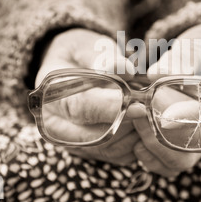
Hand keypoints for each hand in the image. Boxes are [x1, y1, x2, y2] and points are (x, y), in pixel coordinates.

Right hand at [35, 28, 137, 165]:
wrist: (72, 67)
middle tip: (151, 107)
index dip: (110, 108)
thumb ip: (102, 56)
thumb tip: (124, 70)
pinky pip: (117, 156)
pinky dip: (135, 142)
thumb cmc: (81, 54)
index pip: (79, 107)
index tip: (138, 106)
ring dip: (135, 133)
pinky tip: (141, 121)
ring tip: (146, 108)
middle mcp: (54, 123)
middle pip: (94, 136)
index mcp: (49, 93)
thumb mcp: (87, 45)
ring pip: (109, 148)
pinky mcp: (88, 152)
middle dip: (129, 123)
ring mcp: (70, 142)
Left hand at [131, 23, 200, 176]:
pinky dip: (151, 157)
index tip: (164, 114)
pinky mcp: (193, 148)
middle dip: (166, 132)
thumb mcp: (200, 43)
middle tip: (140, 112)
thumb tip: (155, 75)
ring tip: (137, 122)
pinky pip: (172, 166)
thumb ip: (181, 58)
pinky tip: (137, 139)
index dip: (192, 115)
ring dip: (155, 146)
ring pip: (185, 160)